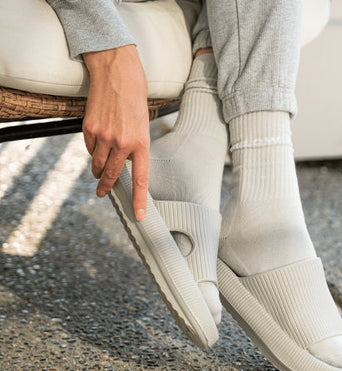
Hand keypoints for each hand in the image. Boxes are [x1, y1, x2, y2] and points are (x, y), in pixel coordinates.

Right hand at [82, 45, 148, 220]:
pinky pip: (89, 147)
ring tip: (99, 169)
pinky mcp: (90, 128)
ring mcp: (104, 136)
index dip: (138, 200)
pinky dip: (92, 148)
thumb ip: (134, 147)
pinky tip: (97, 138)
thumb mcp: (142, 126)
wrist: (118, 74)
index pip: (140, 179)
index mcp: (141, 144)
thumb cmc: (135, 100)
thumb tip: (123, 164)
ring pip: (97, 164)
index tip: (138, 215)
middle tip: (102, 193)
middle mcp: (123, 143)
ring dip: (97, 169)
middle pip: (111, 174)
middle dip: (106, 186)